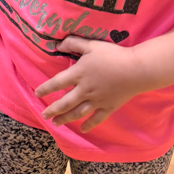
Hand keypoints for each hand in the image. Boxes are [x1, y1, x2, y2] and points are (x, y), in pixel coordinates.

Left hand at [34, 36, 148, 132]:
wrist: (136, 70)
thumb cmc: (113, 55)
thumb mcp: (91, 45)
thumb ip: (73, 43)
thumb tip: (57, 44)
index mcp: (79, 74)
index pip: (57, 83)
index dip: (46, 88)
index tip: (37, 93)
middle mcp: (85, 90)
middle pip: (65, 103)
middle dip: (53, 109)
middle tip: (44, 115)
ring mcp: (97, 101)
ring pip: (77, 113)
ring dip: (65, 119)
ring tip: (56, 123)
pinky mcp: (109, 107)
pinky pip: (97, 119)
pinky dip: (89, 125)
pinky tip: (82, 129)